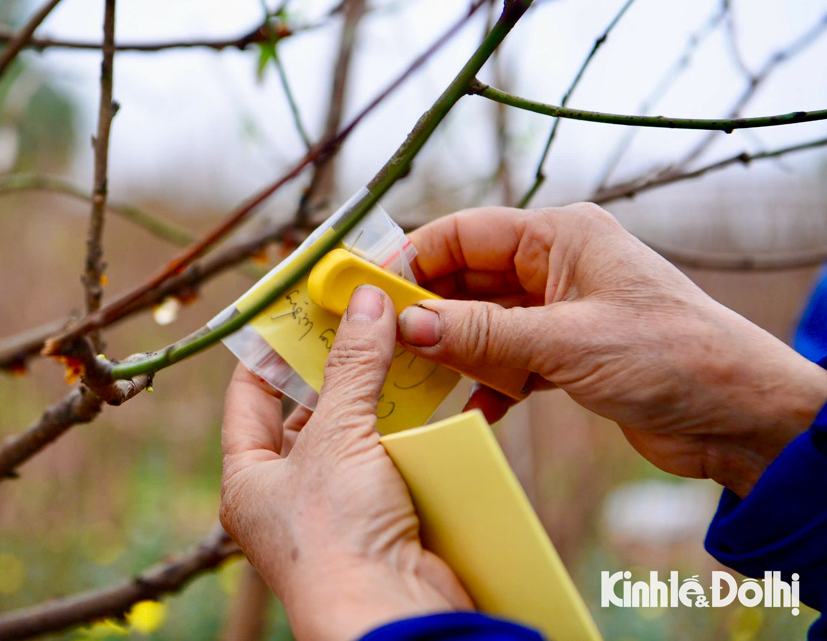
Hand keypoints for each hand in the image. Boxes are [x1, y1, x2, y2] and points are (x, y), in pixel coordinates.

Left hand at [221, 286, 470, 640]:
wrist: (392, 613)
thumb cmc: (337, 532)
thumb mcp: (338, 436)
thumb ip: (353, 366)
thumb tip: (366, 301)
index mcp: (250, 479)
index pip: (250, 397)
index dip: (269, 350)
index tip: (296, 309)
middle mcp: (287, 496)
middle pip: (307, 415)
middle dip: (335, 371)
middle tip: (360, 320)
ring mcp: (336, 511)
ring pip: (354, 436)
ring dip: (377, 398)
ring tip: (396, 348)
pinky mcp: (381, 521)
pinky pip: (390, 462)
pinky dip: (406, 432)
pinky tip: (425, 398)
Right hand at [399, 203, 826, 496]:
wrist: (741, 417)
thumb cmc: (673, 356)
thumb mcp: (568, 343)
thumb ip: (484, 335)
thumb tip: (408, 326)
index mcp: (561, 237)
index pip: (465, 234)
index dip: (414, 258)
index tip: (371, 290)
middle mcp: (557, 267)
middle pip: (468, 279)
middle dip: (428, 311)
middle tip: (382, 341)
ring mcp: (561, 313)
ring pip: (484, 324)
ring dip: (456, 352)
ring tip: (420, 380)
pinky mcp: (567, 356)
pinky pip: (508, 363)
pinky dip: (490, 385)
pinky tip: (476, 411)